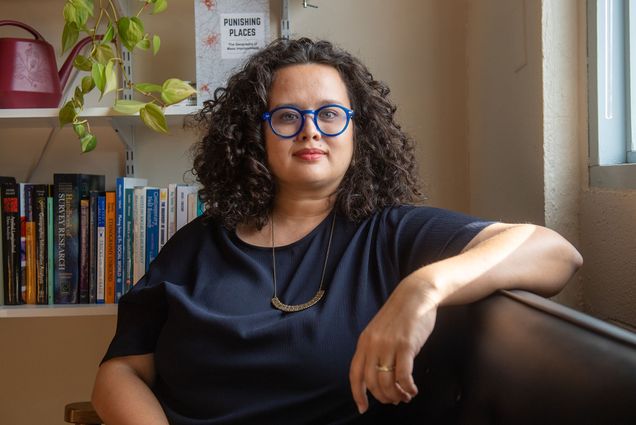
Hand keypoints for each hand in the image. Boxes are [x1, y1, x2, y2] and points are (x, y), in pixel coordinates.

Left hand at [349, 274, 438, 413]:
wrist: (415, 295)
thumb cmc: (400, 316)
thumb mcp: (380, 331)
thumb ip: (376, 350)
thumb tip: (379, 376)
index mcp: (364, 342)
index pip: (355, 374)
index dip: (357, 394)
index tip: (362, 408)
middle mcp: (373, 345)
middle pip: (371, 382)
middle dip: (383, 397)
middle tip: (394, 400)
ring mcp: (389, 345)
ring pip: (387, 381)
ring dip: (396, 395)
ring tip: (405, 396)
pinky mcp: (406, 346)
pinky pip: (403, 375)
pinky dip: (408, 388)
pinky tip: (413, 390)